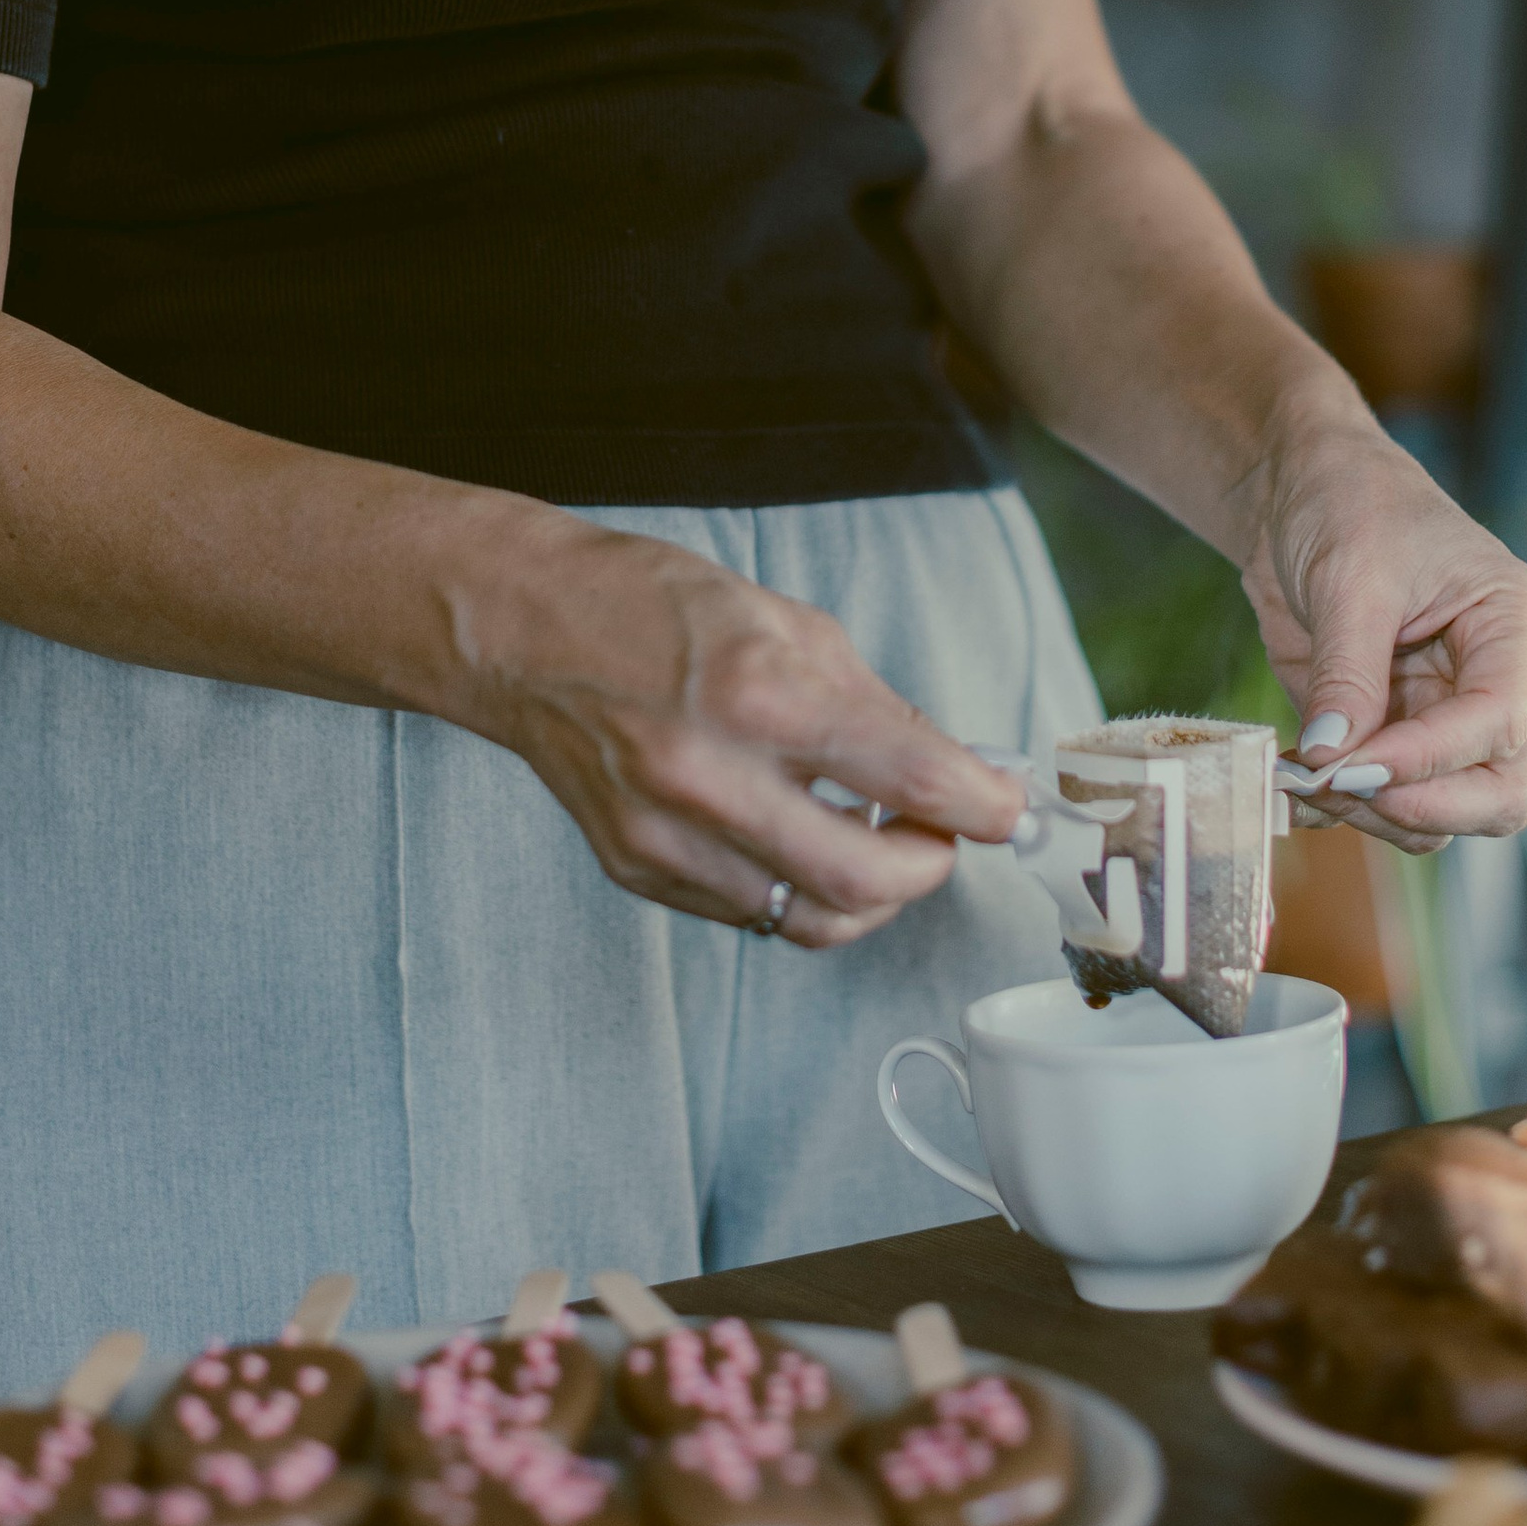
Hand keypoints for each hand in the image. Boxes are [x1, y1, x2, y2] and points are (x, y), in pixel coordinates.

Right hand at [426, 501, 1023, 943]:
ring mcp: (666, 836)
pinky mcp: (637, 869)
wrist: (519, 631)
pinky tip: (799, 838)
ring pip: (811, 919)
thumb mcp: (784, 621)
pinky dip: (796, 888)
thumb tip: (950, 769)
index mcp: (759, 694)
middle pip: (866, 881)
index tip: (1008, 807)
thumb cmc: (651, 605)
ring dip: (869, 893)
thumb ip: (872, 705)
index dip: (984, 804)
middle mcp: (710, 777)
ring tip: (877, 843)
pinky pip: (750, 911)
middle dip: (931, 866)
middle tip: (943, 834)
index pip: (909, 780)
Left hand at [1231, 407, 1526, 849]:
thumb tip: (1333, 760)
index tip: (1350, 765)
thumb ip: (1348, 673)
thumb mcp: (1350, 578)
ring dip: (1372, 815)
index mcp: (1514, 627)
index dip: (1429, 758)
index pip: (1499, 721)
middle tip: (1335, 786)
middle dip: (1422, 806)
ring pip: (1442, 814)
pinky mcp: (1393, 734)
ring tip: (1300, 779)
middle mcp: (1494, 683)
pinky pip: (1386, 801)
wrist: (1299, 491)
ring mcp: (1444, 717)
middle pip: (1500, 794)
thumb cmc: (1349, 502)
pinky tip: (1292, 784)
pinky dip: (1342, 808)